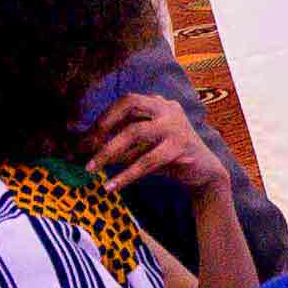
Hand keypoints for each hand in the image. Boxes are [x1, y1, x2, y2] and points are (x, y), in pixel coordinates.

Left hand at [88, 96, 227, 203]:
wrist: (204, 174)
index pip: (125, 101)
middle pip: (130, 103)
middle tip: (84, 146)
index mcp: (158, 103)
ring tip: (90, 168)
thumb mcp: (142, 147)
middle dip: (104, 123)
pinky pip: (147, 160)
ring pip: (135, 132)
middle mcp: (167, 108)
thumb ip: (120, 142)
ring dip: (108, 150)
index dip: (103, 117)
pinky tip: (110, 186)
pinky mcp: (180, 147)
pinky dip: (126, 175)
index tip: (83, 139)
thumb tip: (85, 148)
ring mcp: (175, 125)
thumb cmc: (168, 158)